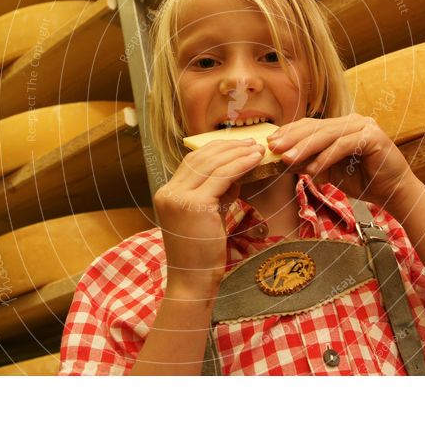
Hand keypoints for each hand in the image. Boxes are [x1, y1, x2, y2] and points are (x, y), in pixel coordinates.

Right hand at [153, 138, 264, 297]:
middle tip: (251, 143)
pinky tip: (255, 160)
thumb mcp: (206, 217)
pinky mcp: (195, 204)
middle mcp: (168, 192)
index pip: (192, 162)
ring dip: (237, 153)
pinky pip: (222, 176)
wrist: (193, 281)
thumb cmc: (201, 255)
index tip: (237, 146)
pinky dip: (240, 165)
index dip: (216, 150)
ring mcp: (179, 197)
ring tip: (257, 149)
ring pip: (212, 163)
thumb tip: (235, 177)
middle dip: (228, 147)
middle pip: (201, 158)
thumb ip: (215, 195)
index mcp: (167, 193)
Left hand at [266, 114, 415, 205]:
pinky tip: (314, 169)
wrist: (392, 192)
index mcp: (341, 125)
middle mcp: (352, 121)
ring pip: (328, 135)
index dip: (290, 132)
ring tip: (288, 159)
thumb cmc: (362, 180)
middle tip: (274, 149)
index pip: (311, 125)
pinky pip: (343, 145)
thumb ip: (310, 163)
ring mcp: (364, 126)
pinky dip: (326, 157)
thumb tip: (283, 160)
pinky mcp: (373, 136)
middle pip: (316, 127)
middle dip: (292, 138)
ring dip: (305, 148)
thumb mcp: (329, 171)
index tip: (271, 142)